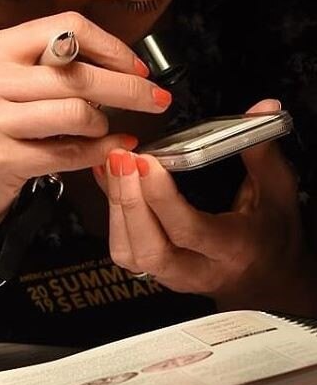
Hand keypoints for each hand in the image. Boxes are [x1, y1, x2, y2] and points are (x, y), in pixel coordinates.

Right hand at [0, 12, 171, 244]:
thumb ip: (42, 73)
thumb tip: (112, 68)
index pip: (65, 27)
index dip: (110, 46)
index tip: (136, 66)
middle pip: (78, 70)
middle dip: (129, 87)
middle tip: (158, 98)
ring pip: (78, 110)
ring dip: (105, 124)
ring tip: (111, 132)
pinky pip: (68, 151)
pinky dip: (99, 152)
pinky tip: (112, 150)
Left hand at [93, 99, 315, 314]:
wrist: (264, 276)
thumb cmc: (270, 235)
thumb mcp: (277, 192)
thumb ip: (262, 150)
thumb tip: (262, 108)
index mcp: (232, 250)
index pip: (188, 230)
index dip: (162, 198)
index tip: (146, 161)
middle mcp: (197, 270)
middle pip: (150, 248)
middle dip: (129, 201)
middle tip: (120, 159)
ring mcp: (171, 275)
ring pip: (129, 252)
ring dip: (115, 206)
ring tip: (111, 165)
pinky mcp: (153, 270)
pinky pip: (124, 248)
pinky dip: (111, 213)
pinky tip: (107, 180)